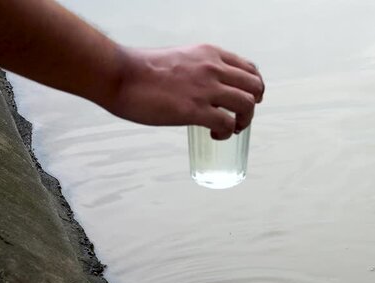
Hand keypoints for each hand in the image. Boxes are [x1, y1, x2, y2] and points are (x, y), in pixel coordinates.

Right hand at [105, 44, 264, 139]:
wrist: (121, 74)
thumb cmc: (141, 68)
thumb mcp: (180, 57)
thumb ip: (198, 68)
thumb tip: (203, 85)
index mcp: (210, 54)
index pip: (248, 68)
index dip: (253, 86)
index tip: (248, 97)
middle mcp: (213, 68)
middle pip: (254, 87)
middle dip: (253, 105)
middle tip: (241, 116)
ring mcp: (206, 89)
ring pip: (247, 105)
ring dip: (244, 121)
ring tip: (231, 128)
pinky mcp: (195, 110)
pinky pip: (227, 124)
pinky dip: (227, 133)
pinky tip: (215, 135)